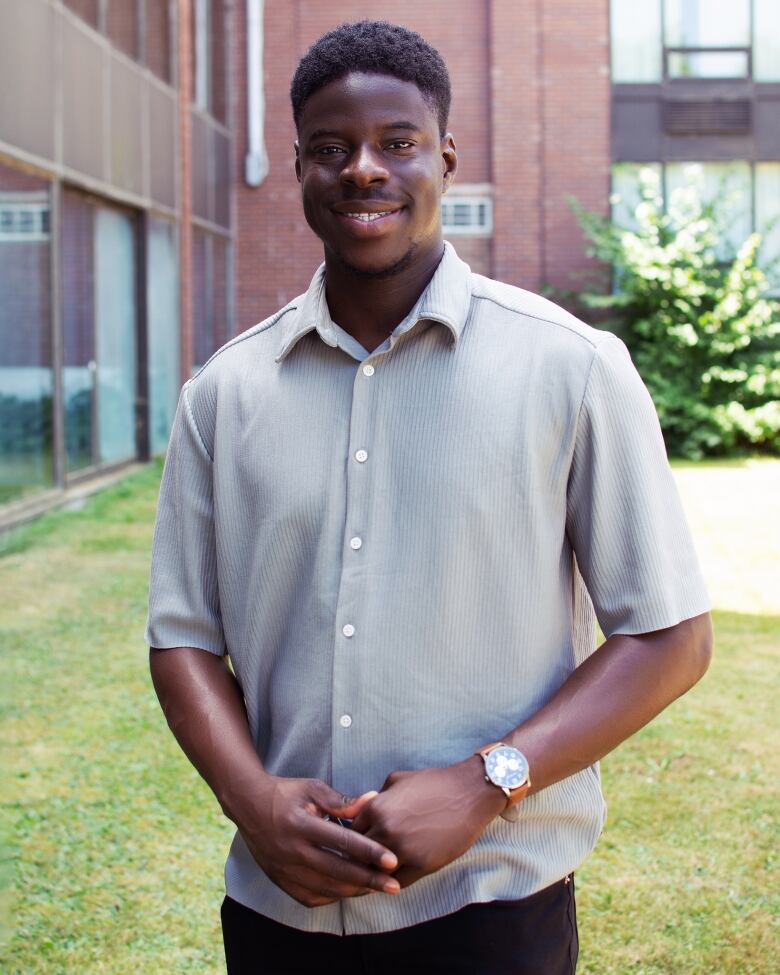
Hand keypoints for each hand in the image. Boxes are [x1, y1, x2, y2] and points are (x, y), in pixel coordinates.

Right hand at [234, 776, 400, 907]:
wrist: (248, 805)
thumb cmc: (285, 793)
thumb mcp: (312, 789)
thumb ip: (342, 800)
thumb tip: (373, 799)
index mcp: (301, 825)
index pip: (342, 842)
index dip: (369, 852)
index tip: (392, 860)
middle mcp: (292, 851)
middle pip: (337, 871)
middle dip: (369, 880)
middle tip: (394, 885)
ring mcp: (284, 869)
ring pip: (325, 888)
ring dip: (354, 890)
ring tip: (378, 889)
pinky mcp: (280, 880)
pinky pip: (310, 897)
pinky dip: (332, 896)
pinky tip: (349, 891)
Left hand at [351, 757, 506, 888]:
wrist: (469, 793)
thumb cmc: (434, 783)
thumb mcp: (397, 780)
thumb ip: (375, 798)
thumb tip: (361, 812)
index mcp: (376, 807)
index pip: (351, 833)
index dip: (352, 840)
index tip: (354, 846)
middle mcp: (385, 830)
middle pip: (359, 855)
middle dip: (360, 859)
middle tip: (359, 866)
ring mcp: (403, 849)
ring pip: (376, 872)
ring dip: (375, 874)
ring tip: (373, 876)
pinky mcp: (422, 864)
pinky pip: (397, 881)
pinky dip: (393, 881)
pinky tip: (393, 878)